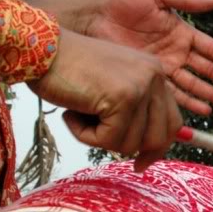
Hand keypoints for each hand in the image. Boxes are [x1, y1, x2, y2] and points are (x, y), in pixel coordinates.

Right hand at [28, 30, 181, 172]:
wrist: (39, 49)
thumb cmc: (67, 70)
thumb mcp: (111, 87)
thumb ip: (134, 110)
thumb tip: (146, 150)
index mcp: (155, 73)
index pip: (173, 122)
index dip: (156, 148)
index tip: (141, 162)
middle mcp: (155, 77)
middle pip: (158, 138)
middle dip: (128, 147)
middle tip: (101, 140)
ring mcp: (141, 87)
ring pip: (131, 144)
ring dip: (99, 138)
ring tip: (79, 113)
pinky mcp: (123, 98)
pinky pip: (109, 140)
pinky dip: (85, 136)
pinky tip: (72, 114)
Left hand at [85, 0, 212, 114]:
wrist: (91, 18)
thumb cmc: (120, 1)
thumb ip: (185, 0)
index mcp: (181, 32)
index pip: (212, 50)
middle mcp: (176, 53)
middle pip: (209, 71)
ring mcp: (164, 68)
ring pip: (195, 85)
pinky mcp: (148, 79)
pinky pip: (172, 94)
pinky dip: (189, 103)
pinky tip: (204, 112)